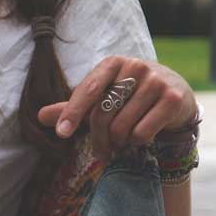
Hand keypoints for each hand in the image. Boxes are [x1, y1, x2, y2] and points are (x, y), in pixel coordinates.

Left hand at [37, 57, 197, 161]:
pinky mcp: (172, 99)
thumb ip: (73, 107)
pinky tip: (142, 136)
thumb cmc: (129, 97)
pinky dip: (137, 142)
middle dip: (98, 140)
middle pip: (103, 114)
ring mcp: (156, 81)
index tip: (62, 133)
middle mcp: (135, 67)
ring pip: (122, 128)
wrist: (175, 94)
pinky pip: (142, 133)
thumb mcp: (102, 97)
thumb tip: (40, 116)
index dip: (73, 113)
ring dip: (119, 143)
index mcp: (112, 63)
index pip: (88, 90)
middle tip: (101, 152)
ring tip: (123, 141)